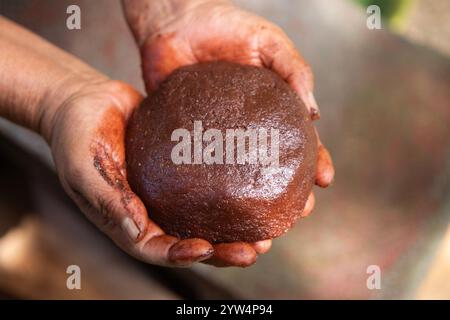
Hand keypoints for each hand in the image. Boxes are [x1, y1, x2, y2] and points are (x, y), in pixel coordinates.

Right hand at [46, 78, 272, 266]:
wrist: (87, 101)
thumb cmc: (75, 135)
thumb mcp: (82, 168)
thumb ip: (108, 199)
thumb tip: (137, 229)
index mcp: (128, 221)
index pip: (157, 249)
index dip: (183, 255)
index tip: (208, 248)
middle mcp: (154, 211)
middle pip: (193, 240)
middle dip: (225, 250)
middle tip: (257, 250)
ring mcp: (171, 191)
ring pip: (208, 217)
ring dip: (238, 228)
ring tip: (269, 230)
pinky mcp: (185, 167)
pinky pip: (211, 183)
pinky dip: (235, 190)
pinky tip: (260, 186)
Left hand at [124, 0, 334, 264]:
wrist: (175, 21)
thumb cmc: (224, 26)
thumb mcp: (268, 43)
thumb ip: (294, 70)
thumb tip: (314, 112)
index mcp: (270, 110)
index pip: (299, 142)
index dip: (314, 163)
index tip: (324, 181)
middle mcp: (245, 130)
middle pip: (271, 170)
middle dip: (288, 195)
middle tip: (297, 215)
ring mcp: (216, 138)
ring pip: (237, 181)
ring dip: (252, 207)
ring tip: (262, 228)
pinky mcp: (186, 140)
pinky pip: (198, 171)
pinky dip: (209, 195)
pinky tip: (217, 213)